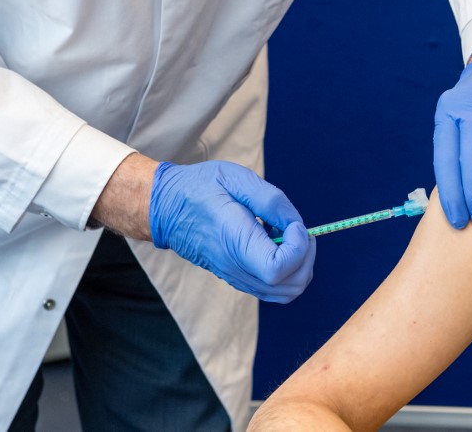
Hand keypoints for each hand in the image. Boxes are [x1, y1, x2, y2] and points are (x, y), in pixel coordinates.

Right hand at [149, 161, 315, 302]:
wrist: (166, 208)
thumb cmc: (200, 188)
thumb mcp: (237, 179)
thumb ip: (272, 201)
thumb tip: (296, 224)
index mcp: (235, 242)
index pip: (278, 269)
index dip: (299, 248)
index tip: (294, 224)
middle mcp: (236, 267)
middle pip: (289, 287)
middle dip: (306, 258)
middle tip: (296, 228)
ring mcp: (236, 277)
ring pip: (285, 292)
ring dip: (298, 264)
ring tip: (285, 234)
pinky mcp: (237, 277)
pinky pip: (273, 288)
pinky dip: (287, 269)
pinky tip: (274, 242)